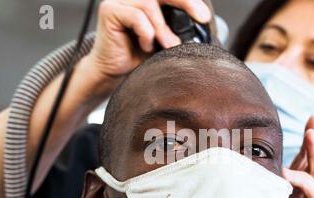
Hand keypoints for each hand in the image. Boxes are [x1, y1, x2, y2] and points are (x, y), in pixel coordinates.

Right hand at [86, 0, 211, 79]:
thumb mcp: (163, 40)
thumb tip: (200, 24)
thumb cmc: (137, 57)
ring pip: (150, 4)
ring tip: (167, 45)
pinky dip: (146, 33)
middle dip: (185, 2)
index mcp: (145, 0)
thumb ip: (176, 28)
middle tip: (201, 18)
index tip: (204, 16)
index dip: (188, 0)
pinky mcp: (109, 11)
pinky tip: (145, 46)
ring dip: (162, 28)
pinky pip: (136, 16)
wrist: (114, 74)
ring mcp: (119, 1)